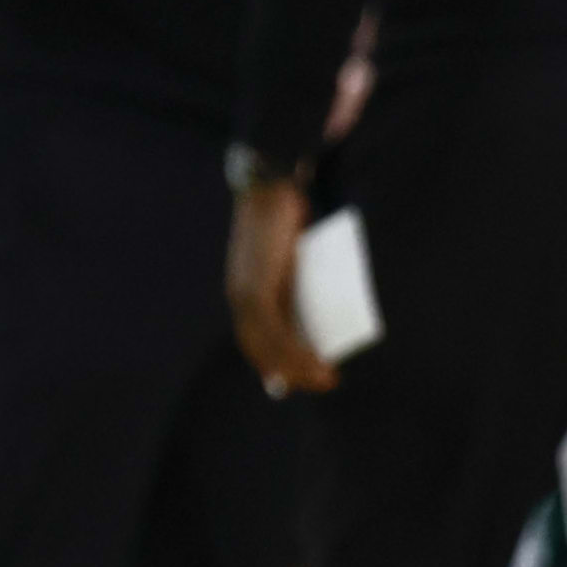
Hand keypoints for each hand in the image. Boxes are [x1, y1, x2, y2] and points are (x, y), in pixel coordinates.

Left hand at [226, 175, 334, 396]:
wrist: (272, 184)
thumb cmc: (284, 215)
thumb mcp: (288, 251)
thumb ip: (295, 269)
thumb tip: (323, 287)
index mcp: (243, 291)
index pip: (254, 340)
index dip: (277, 363)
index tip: (305, 376)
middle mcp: (238, 297)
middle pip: (260, 350)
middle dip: (292, 373)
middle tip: (324, 381)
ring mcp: (246, 294)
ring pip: (269, 347)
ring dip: (299, 369)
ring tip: (328, 377)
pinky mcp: (259, 288)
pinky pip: (275, 333)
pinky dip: (296, 353)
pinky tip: (317, 363)